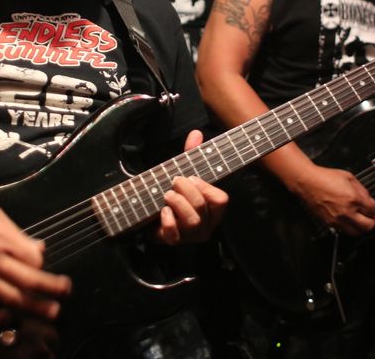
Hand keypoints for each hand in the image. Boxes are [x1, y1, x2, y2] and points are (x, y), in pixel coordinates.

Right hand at [0, 198, 71, 324]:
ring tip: (50, 310)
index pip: (33, 258)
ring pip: (9, 296)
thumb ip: (18, 233)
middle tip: (64, 291)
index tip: (43, 262)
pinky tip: (5, 318)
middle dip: (50, 287)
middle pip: (28, 279)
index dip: (42, 262)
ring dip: (33, 306)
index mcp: (1, 240)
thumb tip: (37, 245)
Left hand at [155, 130, 228, 244]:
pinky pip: (174, 235)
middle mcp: (206, 224)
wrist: (153, 215)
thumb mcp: (185, 173)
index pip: (221, 200)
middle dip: (187, 190)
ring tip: (167, 194)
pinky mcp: (174, 242)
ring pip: (192, 221)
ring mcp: (190, 236)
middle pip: (202, 207)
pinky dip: (168, 221)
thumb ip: (192, 155)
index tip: (191, 177)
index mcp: (213, 209)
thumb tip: (196, 133)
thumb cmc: (176, 194)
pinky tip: (162, 211)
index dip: (205, 187)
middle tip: (175, 181)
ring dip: (177, 203)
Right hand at [293, 164, 374, 236]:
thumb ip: (362, 190)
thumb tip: (369, 200)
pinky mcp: (330, 223)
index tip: (372, 207)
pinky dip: (350, 227)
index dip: (374, 208)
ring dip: (362, 228)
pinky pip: (344, 231)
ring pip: (356, 233)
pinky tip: (350, 220)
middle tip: (373, 218)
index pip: (372, 210)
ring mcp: (337, 219)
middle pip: (368, 226)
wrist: (308, 182)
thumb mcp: (349, 177)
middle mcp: (346, 211)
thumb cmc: (325, 177)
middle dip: (373, 222)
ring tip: (362, 222)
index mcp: (353, 198)